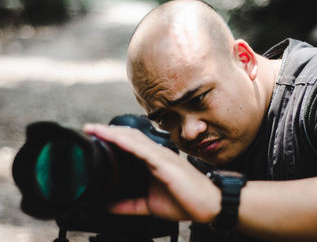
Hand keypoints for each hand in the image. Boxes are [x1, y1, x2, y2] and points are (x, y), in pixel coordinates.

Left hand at [83, 123, 220, 222]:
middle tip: (88, 129)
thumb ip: (129, 205)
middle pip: (129, 137)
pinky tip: (115, 139)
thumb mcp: (150, 206)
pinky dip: (128, 143)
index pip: (129, 144)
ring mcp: (162, 156)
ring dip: (113, 133)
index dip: (111, 138)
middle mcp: (156, 154)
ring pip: (134, 139)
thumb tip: (108, 206)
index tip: (93, 136)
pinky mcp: (166, 163)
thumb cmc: (185, 201)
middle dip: (107, 131)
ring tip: (95, 129)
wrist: (209, 205)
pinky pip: (144, 150)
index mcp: (152, 161)